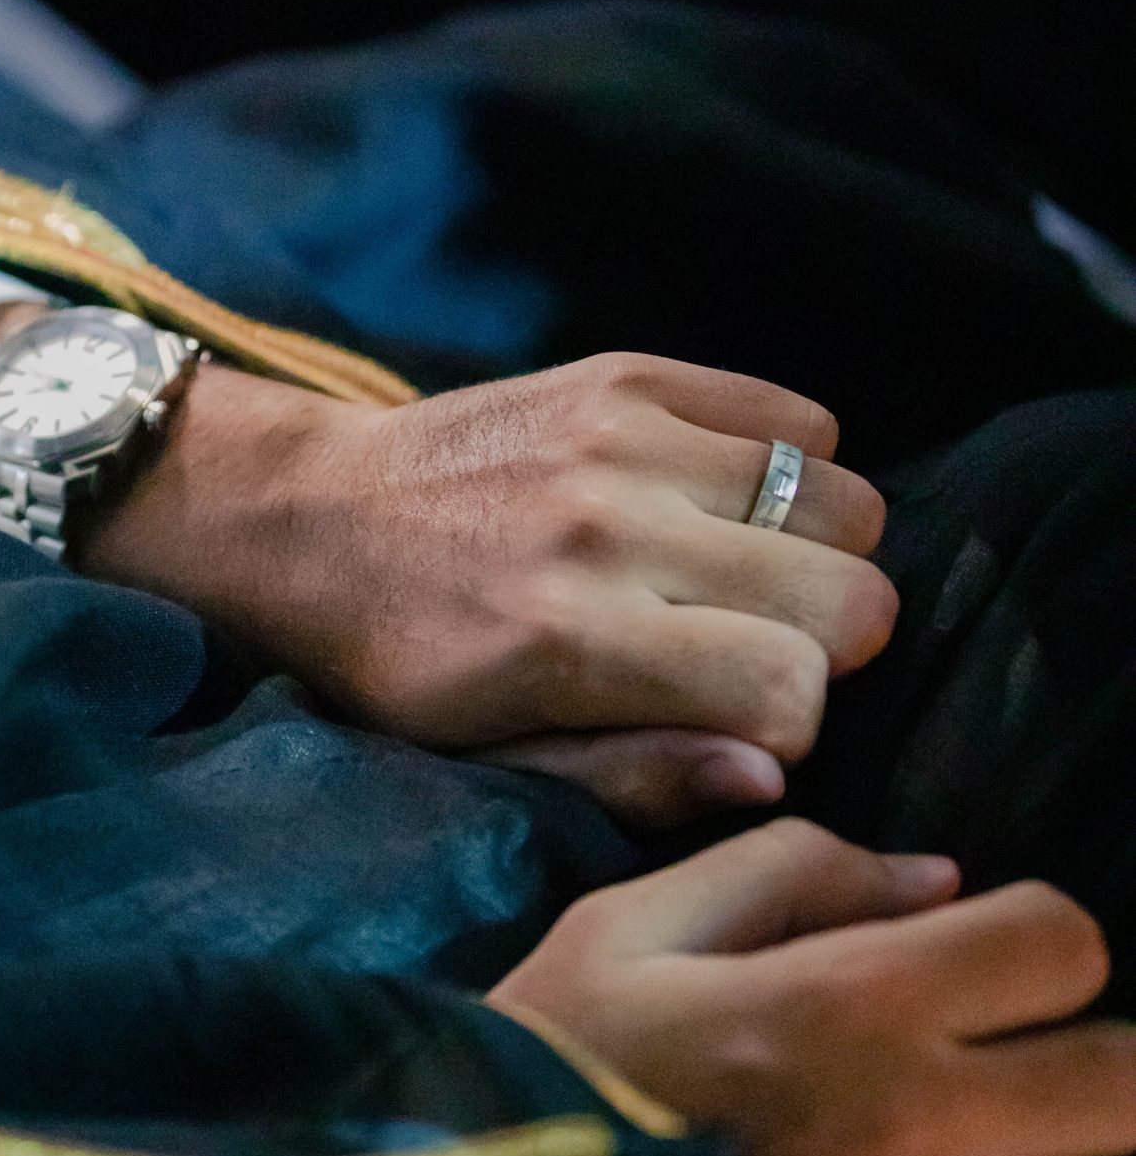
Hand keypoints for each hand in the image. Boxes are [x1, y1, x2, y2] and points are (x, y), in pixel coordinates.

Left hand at [83, 351, 896, 826]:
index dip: (790, 722)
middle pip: (848, 592)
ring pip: (843, 498)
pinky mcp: (628, 377)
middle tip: (757, 650)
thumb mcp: (487, 760)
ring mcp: (623, 438)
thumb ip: (633, 778)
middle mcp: (609, 528)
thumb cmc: (400, 665)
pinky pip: (799, 418)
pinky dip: (793, 466)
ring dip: (817, 552)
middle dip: (828, 640)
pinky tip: (727, 507)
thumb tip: (768, 777)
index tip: (741, 722)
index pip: (792, 685)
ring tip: (747, 579)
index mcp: (572, 640)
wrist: (306, 516)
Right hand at [487, 822, 1135, 1155]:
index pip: (1067, 945)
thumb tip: (941, 881)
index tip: (986, 986)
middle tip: (1014, 1096)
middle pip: (1128, 1085)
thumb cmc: (543, 1073)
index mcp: (855, 998)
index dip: (1036, 955)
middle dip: (1085, 1077)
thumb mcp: (629, 927)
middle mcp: (917, 1124)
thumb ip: (790, 871)